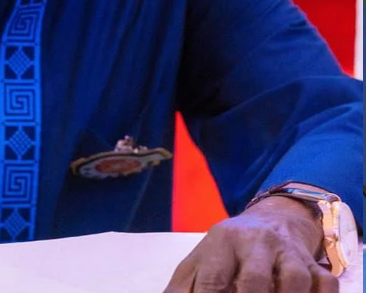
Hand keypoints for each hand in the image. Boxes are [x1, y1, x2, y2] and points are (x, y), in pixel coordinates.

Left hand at [164, 196, 337, 292]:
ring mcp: (289, 253)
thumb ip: (181, 288)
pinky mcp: (315, 265)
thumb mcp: (198, 262)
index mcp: (222, 242)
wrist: (271, 220)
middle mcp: (257, 243)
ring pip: (294, 281)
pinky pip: (325, 284)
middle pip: (254, 281)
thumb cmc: (227, 251)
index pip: (213, 279)